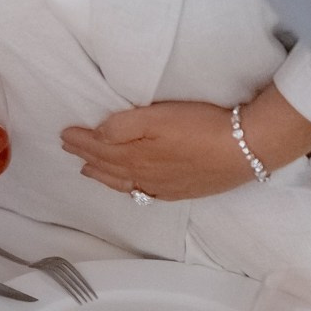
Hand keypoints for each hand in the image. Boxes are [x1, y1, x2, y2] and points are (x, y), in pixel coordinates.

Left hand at [60, 101, 254, 201]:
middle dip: (85, 156)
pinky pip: (144, 193)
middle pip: (107, 165)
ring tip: (87, 169)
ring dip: (102, 174)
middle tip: (68, 148)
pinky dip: (128, 189)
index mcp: (134, 155)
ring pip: (123, 181)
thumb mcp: (157, 117)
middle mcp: (144, 175)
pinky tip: (130, 187)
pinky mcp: (183, 190)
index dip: (79, 140)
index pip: (98, 147)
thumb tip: (98, 134)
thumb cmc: (200, 127)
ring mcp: (164, 186)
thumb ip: (123, 126)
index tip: (64, 134)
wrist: (246, 149)